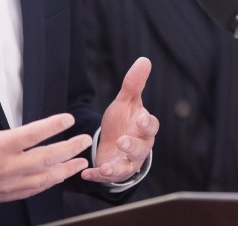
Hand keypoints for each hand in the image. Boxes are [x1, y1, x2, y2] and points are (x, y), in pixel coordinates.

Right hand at [0, 77, 92, 209]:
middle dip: (69, 148)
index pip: (33, 134)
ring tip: (81, 161)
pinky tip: (60, 176)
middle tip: (84, 140)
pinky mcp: (8, 194)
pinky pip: (35, 190)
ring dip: (66, 169)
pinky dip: (50, 183)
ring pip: (45, 178)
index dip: (53, 126)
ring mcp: (9, 183)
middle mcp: (8, 166)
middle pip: (47, 158)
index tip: (68, 119)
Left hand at [83, 57, 159, 182]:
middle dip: (133, 146)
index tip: (141, 121)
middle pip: (141, 149)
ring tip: (106, 166)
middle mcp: (139, 147)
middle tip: (123, 141)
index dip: (148, 124)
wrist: (115, 145)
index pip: (151, 127)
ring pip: (126, 167)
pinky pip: (107, 177)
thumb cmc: (124, 122)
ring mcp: (127, 162)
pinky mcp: (113, 172)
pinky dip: (97, 176)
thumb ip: (134, 83)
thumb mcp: (126, 102)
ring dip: (116, 167)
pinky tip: (86, 173)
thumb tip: (144, 59)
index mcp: (143, 128)